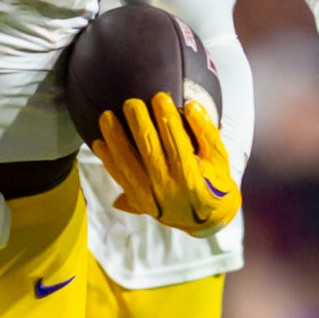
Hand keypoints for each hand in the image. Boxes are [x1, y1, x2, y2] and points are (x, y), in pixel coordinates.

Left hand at [92, 94, 241, 236]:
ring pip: (127, 163)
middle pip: (148, 150)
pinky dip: (108, 160)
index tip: (160, 97)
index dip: (167, 118)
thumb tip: (192, 106)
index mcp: (191, 177)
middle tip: (131, 102)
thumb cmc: (215, 183)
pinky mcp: (139, 201)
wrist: (207, 220)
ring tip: (106, 116)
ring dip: (115, 138)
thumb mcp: (220, 158)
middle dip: (138, 123)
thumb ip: (207, 132)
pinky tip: (99, 143)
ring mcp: (150, 196)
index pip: (176, 142)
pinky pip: (120, 178)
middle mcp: (168, 188)